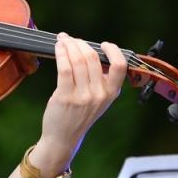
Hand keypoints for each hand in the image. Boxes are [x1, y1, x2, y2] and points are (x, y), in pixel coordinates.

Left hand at [31, 34, 127, 173]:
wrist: (64, 137)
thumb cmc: (79, 115)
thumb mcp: (99, 100)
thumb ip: (101, 80)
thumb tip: (91, 51)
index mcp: (111, 93)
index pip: (119, 66)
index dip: (112, 50)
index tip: (102, 44)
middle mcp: (99, 94)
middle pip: (93, 58)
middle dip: (80, 43)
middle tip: (72, 40)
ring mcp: (83, 96)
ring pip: (78, 60)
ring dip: (69, 45)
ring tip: (63, 40)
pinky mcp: (66, 96)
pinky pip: (64, 68)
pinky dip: (61, 53)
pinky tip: (58, 48)